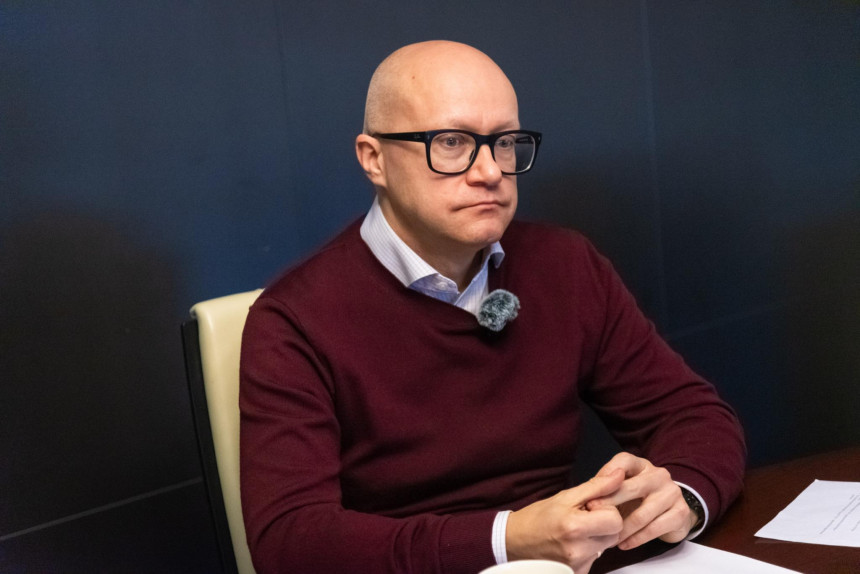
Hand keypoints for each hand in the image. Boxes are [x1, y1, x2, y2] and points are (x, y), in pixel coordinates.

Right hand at [506, 469, 624, 572]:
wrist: (514, 541)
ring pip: (606, 546)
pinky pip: (595, 558)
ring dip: (596, 536)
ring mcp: (578, 566)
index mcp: (575, 528)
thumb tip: (620, 475)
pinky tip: (572, 543)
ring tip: (574, 531)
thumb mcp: (565, 496)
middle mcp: (578, 551)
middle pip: (614, 535)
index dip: (606, 510)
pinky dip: (588, 549)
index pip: (616, 520)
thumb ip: (596, 486)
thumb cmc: (537, 517)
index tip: (589, 507)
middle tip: (582, 518)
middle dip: (604, 523)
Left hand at [585, 453, 696, 549]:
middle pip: (630, 488)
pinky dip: (636, 539)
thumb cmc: (640, 500)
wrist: (673, 514)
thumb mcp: (623, 489)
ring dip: (622, 529)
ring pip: (642, 514)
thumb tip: (586, 493)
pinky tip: (624, 544)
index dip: (606, 475)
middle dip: (609, 504)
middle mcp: (659, 475)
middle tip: (593, 517)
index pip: (623, 461)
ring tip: (608, 539)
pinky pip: (654, 529)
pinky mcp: (680, 512)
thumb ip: (606, 487)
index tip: (591, 495)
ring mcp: (672, 492)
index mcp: (641, 465)